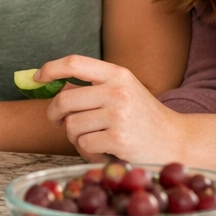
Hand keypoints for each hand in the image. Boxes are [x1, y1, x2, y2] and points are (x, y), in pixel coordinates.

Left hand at [39, 55, 188, 163]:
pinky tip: (106, 151)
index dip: (51, 69)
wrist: (177, 141)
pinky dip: (89, 152)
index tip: (37, 78)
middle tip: (60, 123)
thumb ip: (93, 88)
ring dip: (76, 138)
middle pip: (64, 100)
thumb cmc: (144, 118)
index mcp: (117, 74)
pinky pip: (84, 145)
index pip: (75, 63)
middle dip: (55, 115)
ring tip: (95, 140)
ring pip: (71, 127)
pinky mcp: (118, 139)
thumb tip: (55, 86)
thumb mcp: (124, 92)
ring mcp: (118, 115)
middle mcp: (117, 91)